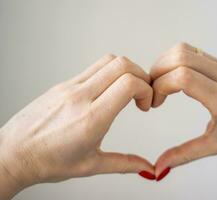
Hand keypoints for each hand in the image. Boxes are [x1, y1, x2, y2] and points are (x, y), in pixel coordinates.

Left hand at [0, 55, 154, 198]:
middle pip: (121, 64)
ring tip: (126, 90)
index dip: (146, 89)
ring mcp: (70, 87)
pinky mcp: (63, 84)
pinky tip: (108, 91)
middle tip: (142, 93)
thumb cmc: (47, 161)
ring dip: (125, 71)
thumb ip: (125, 163)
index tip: (145, 103)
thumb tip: (146, 168)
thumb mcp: (91, 165)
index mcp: (91, 118)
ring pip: (107, 61)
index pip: (128, 84)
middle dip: (141, 76)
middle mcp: (80, 97)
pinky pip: (93, 68)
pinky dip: (109, 73)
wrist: (14, 153)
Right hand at [151, 43, 216, 181]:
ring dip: (165, 63)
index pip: (184, 77)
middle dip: (157, 72)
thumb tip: (158, 168)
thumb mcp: (215, 146)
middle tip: (153, 91)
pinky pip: (193, 51)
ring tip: (160, 83)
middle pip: (181, 57)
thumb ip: (184, 155)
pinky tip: (174, 78)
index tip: (156, 102)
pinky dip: (176, 61)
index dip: (161, 86)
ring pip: (185, 49)